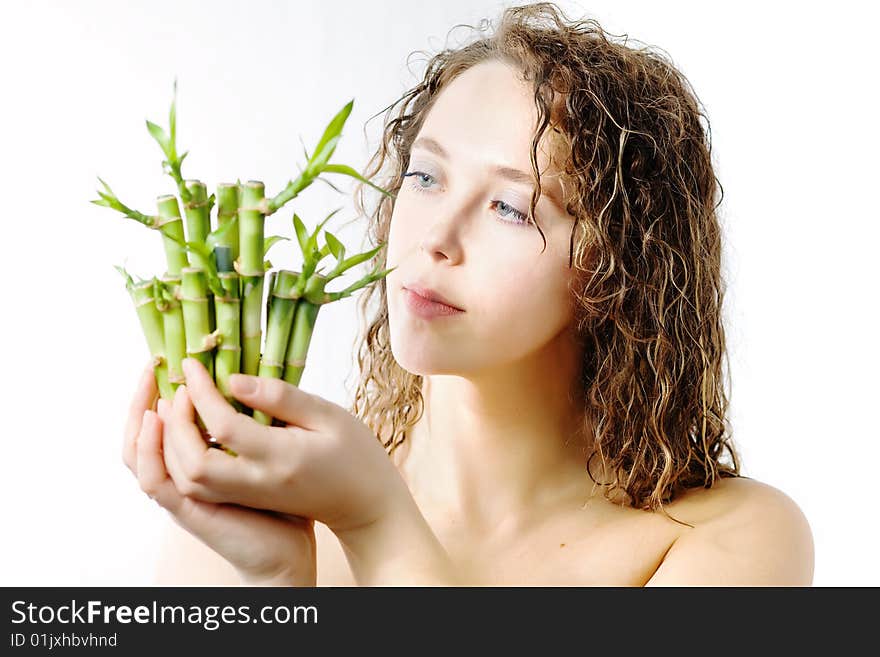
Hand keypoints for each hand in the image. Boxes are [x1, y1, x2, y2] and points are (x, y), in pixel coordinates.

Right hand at [123, 363, 316, 585]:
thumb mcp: (272, 450)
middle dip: (141, 399)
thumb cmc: (284, 502)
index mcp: (201, 463)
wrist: (292, 551)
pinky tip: (157, 419)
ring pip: (140, 455)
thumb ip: (255, 420)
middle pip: (142, 436)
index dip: (159, 394)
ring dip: (141, 418)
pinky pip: (155, 479)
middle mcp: (184, 478)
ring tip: (155, 385)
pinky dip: (149, 449)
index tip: (173, 360)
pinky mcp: (188, 510)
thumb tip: (243, 381)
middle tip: (154, 364)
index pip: (164, 426)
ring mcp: (182, 495)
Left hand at [163, 358, 410, 535]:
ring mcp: (249, 496)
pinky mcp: (246, 500)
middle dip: (176, 425)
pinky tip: (190, 431)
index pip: (223, 425)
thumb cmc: (355, 454)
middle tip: (180, 388)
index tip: (193, 363)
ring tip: (179, 406)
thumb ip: (282, 398)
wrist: (365, 506)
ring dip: (174, 445)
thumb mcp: (329, 415)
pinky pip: (200, 486)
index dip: (202, 391)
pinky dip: (183, 459)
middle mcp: (258, 482)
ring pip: (190, 481)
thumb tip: (234, 381)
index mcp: (281, 457)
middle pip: (193, 464)